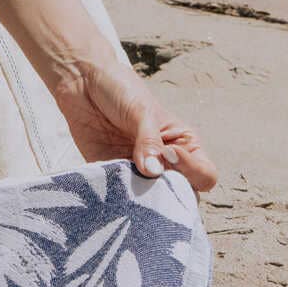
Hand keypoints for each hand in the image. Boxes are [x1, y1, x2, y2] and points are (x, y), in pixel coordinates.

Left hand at [53, 57, 217, 192]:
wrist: (83, 82)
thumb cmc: (122, 90)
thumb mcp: (141, 110)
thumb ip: (149, 141)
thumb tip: (153, 172)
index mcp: (183, 146)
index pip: (204, 175)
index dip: (192, 172)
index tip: (169, 153)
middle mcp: (165, 165)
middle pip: (179, 197)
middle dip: (168, 196)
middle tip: (147, 179)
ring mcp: (138, 173)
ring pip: (148, 203)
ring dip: (139, 201)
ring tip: (125, 184)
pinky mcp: (111, 176)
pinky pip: (117, 197)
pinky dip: (115, 197)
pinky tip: (106, 185)